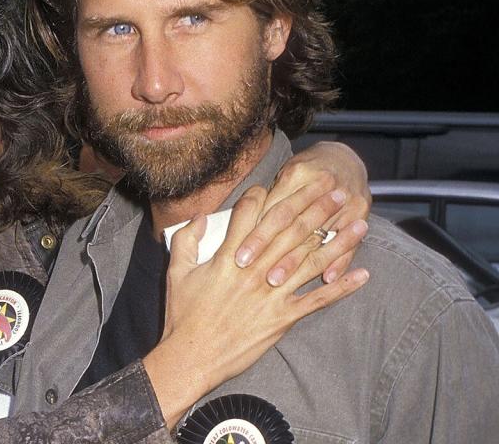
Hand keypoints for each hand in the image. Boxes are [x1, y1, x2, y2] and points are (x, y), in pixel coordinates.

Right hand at [143, 186, 368, 427]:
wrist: (192, 357)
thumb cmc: (182, 315)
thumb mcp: (177, 272)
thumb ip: (187, 240)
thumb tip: (200, 217)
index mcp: (228, 256)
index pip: (251, 214)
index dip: (267, 194)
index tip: (283, 182)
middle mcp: (255, 269)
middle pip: (290, 230)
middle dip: (315, 206)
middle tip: (336, 188)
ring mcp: (272, 294)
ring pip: (311, 261)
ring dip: (338, 241)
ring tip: (360, 222)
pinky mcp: (283, 317)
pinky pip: (318, 299)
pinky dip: (342, 287)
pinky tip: (362, 275)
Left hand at [235, 141, 370, 283]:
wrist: (344, 157)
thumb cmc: (304, 170)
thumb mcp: (284, 175)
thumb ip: (265, 200)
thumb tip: (241, 226)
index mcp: (298, 174)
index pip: (274, 211)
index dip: (257, 235)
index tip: (240, 255)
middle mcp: (323, 185)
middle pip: (294, 225)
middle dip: (274, 252)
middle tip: (256, 275)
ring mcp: (345, 199)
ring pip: (318, 237)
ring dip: (299, 262)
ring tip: (279, 282)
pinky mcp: (360, 211)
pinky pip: (350, 242)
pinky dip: (339, 262)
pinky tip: (326, 279)